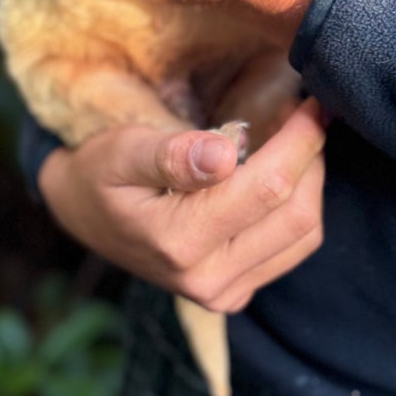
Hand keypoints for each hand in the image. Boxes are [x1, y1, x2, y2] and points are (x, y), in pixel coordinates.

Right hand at [39, 98, 326, 312]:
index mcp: (179, 243)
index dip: (299, 141)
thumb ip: (171, 154)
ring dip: (310, 181)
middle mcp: (208, 280)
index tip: (312, 102)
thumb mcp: (122, 152)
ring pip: (303, 234)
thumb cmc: (100, 174)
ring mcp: (224, 293)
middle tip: (307, 113)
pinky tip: (280, 172)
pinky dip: (297, 206)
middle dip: (311, 158)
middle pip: (295, 216)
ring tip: (295, 138)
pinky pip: (291, 249)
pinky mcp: (236, 293)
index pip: (266, 189)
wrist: (83, 217)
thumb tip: (225, 152)